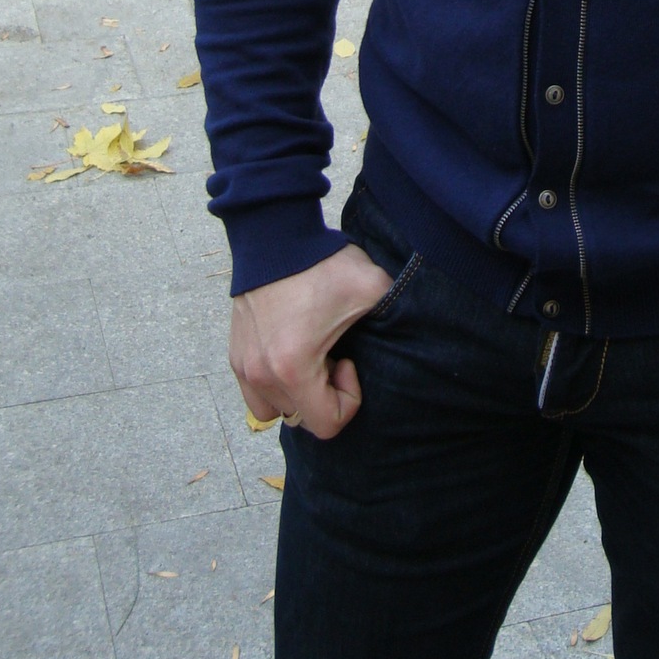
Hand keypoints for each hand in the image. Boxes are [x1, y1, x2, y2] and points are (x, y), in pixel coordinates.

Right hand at [231, 243, 392, 440]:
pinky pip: (255, 394)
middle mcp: (261, 374)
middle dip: (324, 395)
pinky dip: (276, 385)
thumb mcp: (371, 287)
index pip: (326, 424)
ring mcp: (243, 366)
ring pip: (276, 410)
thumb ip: (401, 311)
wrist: (275, 234)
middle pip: (302, 418)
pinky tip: (293, 351)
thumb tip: (423, 325)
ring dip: (299, 394)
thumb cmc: (320, 263)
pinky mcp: (235, 354)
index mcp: (293, 368)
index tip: (348, 359)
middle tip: (334, 354)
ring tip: (312, 357)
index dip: (348, 398)